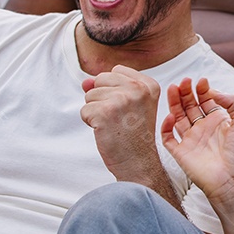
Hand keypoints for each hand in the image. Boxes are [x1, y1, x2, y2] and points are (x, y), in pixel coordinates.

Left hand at [80, 65, 161, 180]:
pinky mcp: (105, 112)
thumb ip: (109, 87)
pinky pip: (84, 110)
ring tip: (113, 125)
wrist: (138, 162)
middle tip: (119, 118)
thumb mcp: (132, 105)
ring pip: (90, 95)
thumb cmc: (135, 136)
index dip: (113, 90)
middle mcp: (137, 88)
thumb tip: (85, 81)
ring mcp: (122, 99)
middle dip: (102, 99)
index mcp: (148, 84)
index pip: (116, 71)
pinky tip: (106, 131)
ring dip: (96, 111)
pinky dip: (90, 123)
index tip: (127, 108)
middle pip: (100, 80)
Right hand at [161, 77, 233, 206]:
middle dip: (186, 92)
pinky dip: (166, 126)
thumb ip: (232, 102)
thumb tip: (214, 91)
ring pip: (178, 117)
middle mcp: (203, 129)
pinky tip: (171, 115)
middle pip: (190, 106)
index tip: (201, 81)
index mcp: (218, 122)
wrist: (231, 179)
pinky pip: (168, 137)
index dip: (203, 90)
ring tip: (173, 88)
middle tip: (184, 81)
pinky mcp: (180, 152)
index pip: (206, 101)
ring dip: (174, 103)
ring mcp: (190, 140)